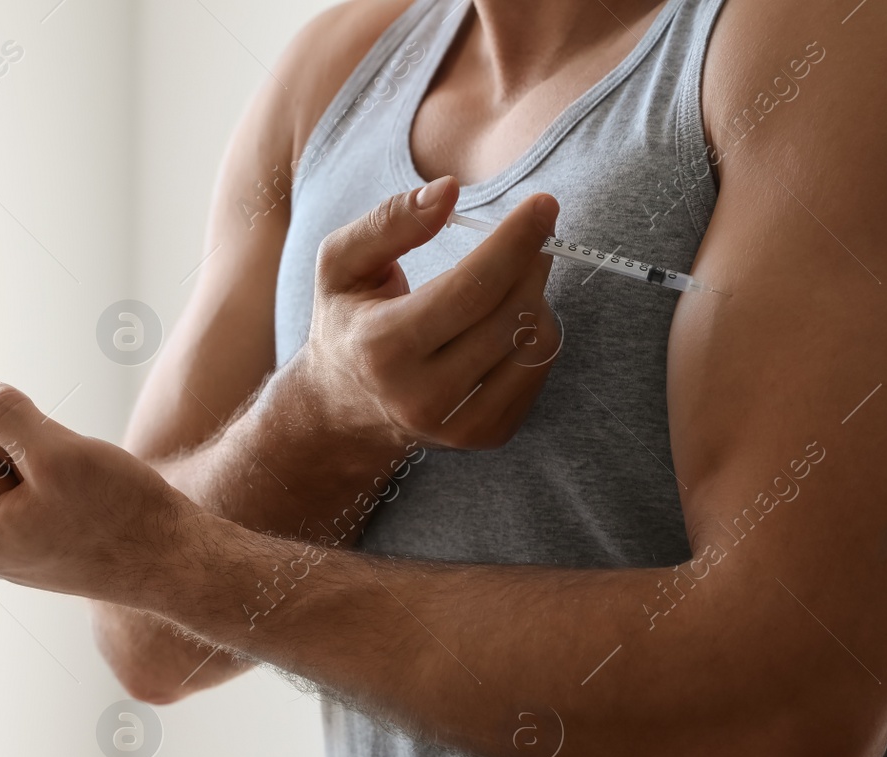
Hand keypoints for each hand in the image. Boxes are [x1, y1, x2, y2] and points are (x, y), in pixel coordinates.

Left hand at [0, 379, 196, 601]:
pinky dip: (72, 484)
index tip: (60, 470)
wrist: (174, 561)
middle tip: (79, 485)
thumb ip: (1, 414)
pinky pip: (46, 488)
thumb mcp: (54, 452)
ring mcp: (13, 546)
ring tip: (89, 498)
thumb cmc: (118, 516)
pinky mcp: (44, 542)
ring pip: (24, 466)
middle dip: (39, 451)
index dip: (22, 433)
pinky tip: (96, 510)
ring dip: (59, 465)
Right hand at [291, 175, 562, 451]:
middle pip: (509, 315)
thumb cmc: (348, 323)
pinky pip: (539, 369)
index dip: (514, 242)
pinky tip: (507, 320)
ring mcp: (458, 425)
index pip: (469, 290)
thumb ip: (388, 222)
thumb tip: (449, 189)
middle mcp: (421, 396)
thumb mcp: (342, 264)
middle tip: (530, 234)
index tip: (544, 205)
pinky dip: (534, 332)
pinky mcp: (486, 436)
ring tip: (509, 280)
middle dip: (531, 262)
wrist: (344, 410)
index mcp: (381, 348)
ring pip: (533, 344)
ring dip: (535, 297)